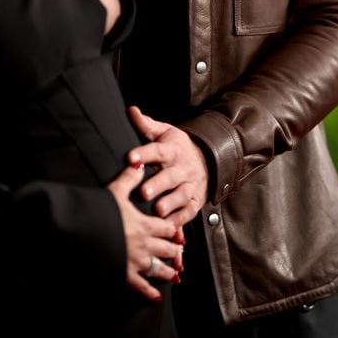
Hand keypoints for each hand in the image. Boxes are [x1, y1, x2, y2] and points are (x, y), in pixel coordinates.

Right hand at [107, 164, 182, 301]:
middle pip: (168, 250)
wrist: (81, 231)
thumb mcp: (115, 191)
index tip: (178, 234)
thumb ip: (129, 178)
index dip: (174, 230)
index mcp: (145, 224)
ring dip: (168, 272)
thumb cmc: (98, 211)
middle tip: (178, 254)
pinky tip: (157, 296)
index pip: (168, 228)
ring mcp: (136, 262)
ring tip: (174, 275)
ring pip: (159, 269)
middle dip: (174, 251)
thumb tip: (138, 164)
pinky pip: (142, 286)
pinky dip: (150, 293)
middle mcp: (144, 245)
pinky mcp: (125, 274)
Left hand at [126, 106, 208, 226]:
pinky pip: (188, 212)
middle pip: (170, 176)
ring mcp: (190, 186)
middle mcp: (182, 168)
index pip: (158, 150)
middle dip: (157, 184)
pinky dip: (180, 220)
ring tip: (157, 210)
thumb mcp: (165, 132)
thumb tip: (131, 110)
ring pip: (181, 195)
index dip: (144, 153)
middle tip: (143, 192)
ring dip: (169, 203)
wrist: (207, 160)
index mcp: (172, 150)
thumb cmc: (177, 147)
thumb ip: (146, 125)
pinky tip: (169, 226)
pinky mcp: (195, 201)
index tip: (130, 157)